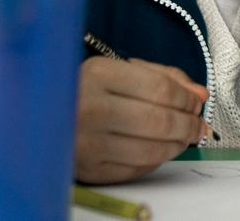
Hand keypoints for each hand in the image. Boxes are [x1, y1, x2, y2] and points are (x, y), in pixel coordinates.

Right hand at [76, 57, 209, 183]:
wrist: (40, 113)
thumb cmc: (86, 89)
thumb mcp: (120, 68)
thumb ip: (163, 76)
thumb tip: (199, 94)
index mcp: (98, 74)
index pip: (160, 89)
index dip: (187, 99)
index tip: (197, 102)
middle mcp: (90, 108)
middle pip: (159, 122)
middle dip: (188, 125)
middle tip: (198, 124)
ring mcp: (87, 142)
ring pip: (151, 150)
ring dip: (178, 146)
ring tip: (184, 137)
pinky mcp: (89, 169)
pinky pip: (136, 170)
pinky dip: (157, 161)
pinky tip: (161, 149)